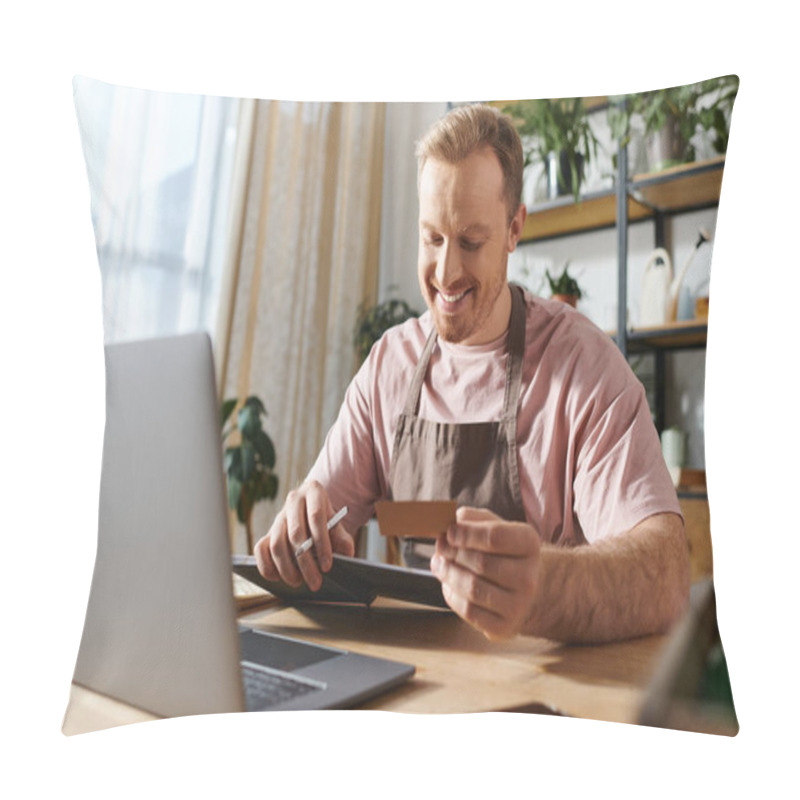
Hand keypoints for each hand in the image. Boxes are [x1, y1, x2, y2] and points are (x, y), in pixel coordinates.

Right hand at [253, 480, 353, 590]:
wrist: (314, 512)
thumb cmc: (328, 521)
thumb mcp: (339, 525)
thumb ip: (343, 538)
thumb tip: (346, 552)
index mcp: (314, 492)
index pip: (316, 517)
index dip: (322, 543)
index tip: (327, 566)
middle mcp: (293, 500)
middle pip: (295, 534)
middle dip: (305, 563)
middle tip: (315, 583)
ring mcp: (278, 516)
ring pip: (276, 544)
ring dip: (286, 568)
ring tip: (299, 582)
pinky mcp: (267, 531)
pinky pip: (260, 549)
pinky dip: (266, 566)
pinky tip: (278, 578)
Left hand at [430, 506, 540, 640]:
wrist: (522, 588)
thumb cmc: (502, 551)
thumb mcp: (493, 526)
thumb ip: (472, 519)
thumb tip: (452, 522)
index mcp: (529, 543)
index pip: (495, 537)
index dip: (466, 534)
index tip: (448, 532)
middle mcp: (529, 576)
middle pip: (481, 563)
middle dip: (453, 553)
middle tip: (440, 548)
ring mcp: (519, 604)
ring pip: (473, 588)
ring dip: (448, 574)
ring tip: (439, 564)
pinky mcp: (505, 626)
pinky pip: (469, 611)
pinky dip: (451, 595)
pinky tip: (449, 584)